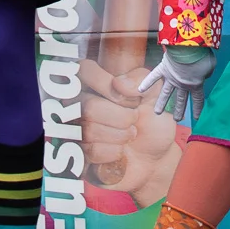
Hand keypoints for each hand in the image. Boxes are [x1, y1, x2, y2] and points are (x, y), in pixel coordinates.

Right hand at [78, 59, 183, 207]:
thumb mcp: (154, 96)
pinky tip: (120, 152)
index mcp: (94, 84)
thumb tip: (118, 84)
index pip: (84, 70)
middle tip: (134, 121)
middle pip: (87, 107)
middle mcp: (78, 105)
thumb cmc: (150, 123)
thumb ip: (140, 81)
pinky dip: (114, 153)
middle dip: (121, 118)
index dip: (107, 84)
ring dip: (120, 136)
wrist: (154, 158)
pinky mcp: (77, 157)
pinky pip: (90, 152)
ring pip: (88, 131)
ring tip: (129, 136)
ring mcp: (75, 131)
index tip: (129, 99)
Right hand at [137, 47, 215, 123]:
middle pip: (181, 100)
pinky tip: (140, 89)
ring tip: (157, 112)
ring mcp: (171, 78)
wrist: (188, 49)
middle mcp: (182, 84)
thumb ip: (208, 73)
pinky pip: (153, 76)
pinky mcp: (163, 69)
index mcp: (195, 84)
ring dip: (161, 103)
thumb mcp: (210, 66)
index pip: (197, 99)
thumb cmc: (201, 57)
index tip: (196, 118)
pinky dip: (147, 82)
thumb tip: (204, 74)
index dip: (198, 109)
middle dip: (179, 110)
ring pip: (165, 93)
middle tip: (177, 120)